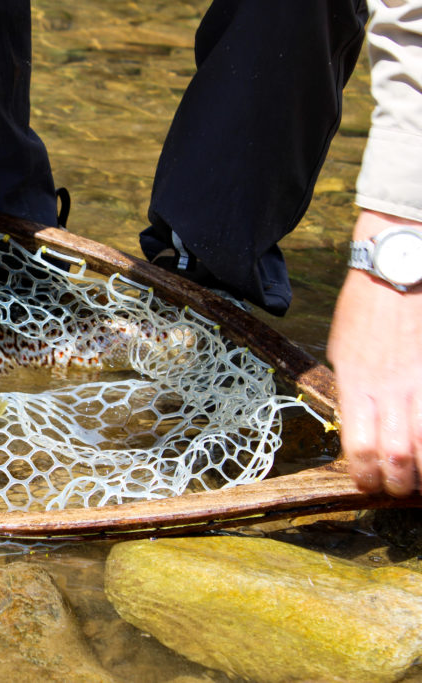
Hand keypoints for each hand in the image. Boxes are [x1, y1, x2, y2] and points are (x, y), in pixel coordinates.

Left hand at [327, 210, 421, 494]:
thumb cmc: (366, 306)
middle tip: (401, 488)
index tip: (370, 484)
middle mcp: (391, 388)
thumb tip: (358, 421)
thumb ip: (352, 388)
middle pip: (399, 456)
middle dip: (401, 482)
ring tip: (420, 473)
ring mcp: (421, 381)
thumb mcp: (343, 349)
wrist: (400, 266)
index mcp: (356, 383)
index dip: (366, 476)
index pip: (360, 449)